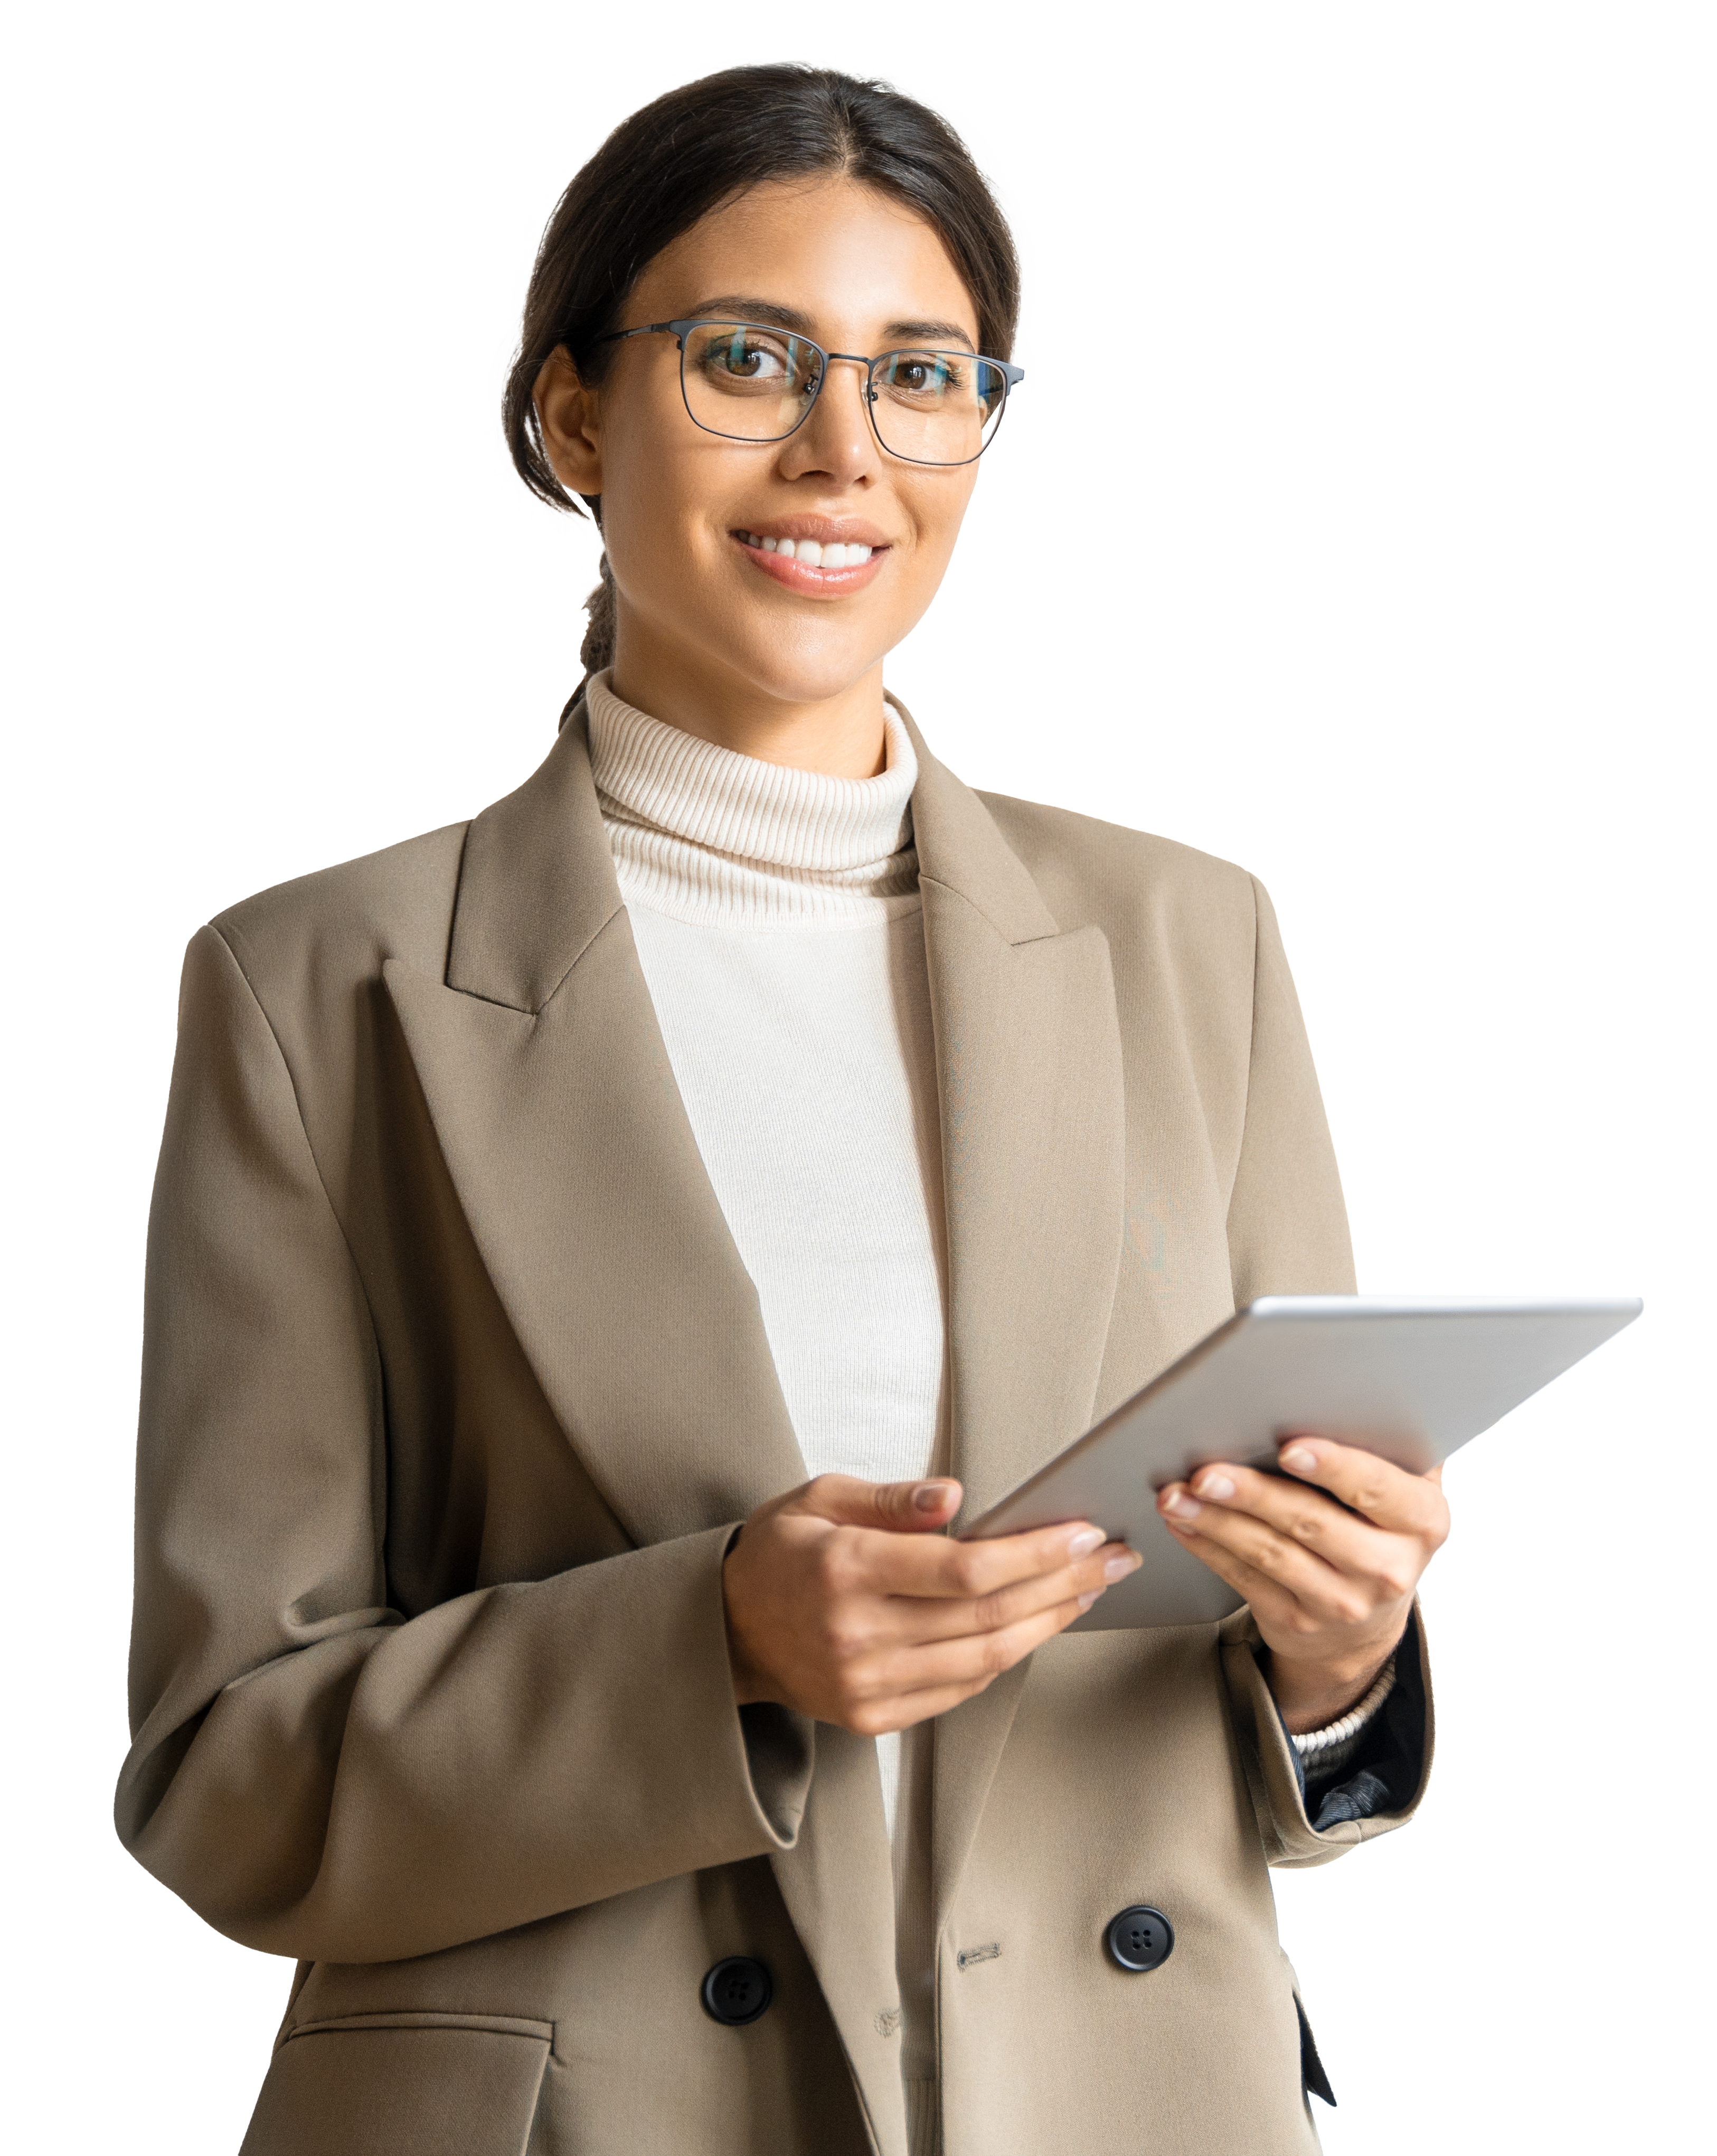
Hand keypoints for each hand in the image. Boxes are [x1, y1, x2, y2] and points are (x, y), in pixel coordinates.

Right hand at [723, 1474, 1141, 1735]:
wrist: (726, 1633)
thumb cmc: (781, 1553)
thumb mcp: (818, 1498)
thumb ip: (889, 1498)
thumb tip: (956, 1497)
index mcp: (845, 1569)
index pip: (963, 1569)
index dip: (1034, 1553)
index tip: (1082, 1532)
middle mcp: (857, 1634)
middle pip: (987, 1617)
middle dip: (1062, 1584)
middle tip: (1112, 1558)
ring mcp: (866, 1685)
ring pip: (984, 1660)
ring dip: (1047, 1624)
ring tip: (1087, 1590)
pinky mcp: (873, 1718)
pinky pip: (959, 1689)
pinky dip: (1005, 1658)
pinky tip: (1034, 1625)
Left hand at [1156, 1440, 1448, 1730]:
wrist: (1367, 1623)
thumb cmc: (1379, 1532)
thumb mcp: (1402, 1493)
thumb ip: (1387, 1449)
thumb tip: (1343, 1392)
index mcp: (1421, 1521)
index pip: (1376, 1488)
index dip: (1334, 1466)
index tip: (1290, 1448)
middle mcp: (1388, 1568)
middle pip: (1310, 1521)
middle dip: (1252, 1493)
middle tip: (1207, 1471)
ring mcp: (1342, 1602)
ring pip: (1269, 1553)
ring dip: (1216, 1520)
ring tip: (1178, 1494)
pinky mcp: (1298, 1622)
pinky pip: (1244, 1579)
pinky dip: (1208, 1546)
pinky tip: (1185, 1522)